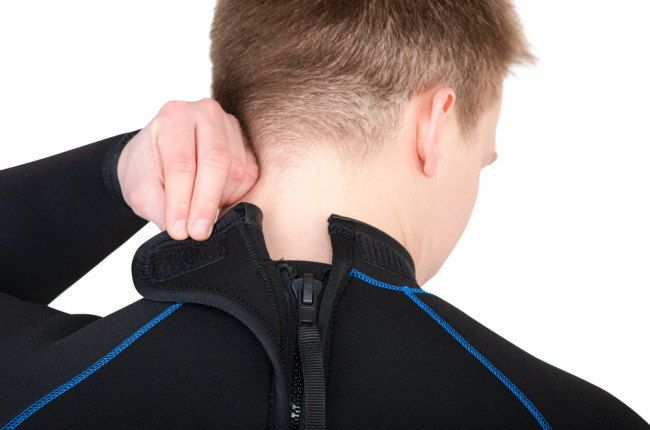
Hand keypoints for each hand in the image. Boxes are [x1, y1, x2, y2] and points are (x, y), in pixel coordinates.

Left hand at [117, 98, 258, 240]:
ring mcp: (230, 126)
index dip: (182, 201)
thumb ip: (162, 210)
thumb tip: (185, 234)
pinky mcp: (246, 143)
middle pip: (216, 160)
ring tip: (201, 217)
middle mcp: (205, 113)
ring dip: (221, 200)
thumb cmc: (147, 169)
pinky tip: (217, 203)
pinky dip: (235, 196)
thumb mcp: (141, 190)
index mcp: (173, 116)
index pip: (182, 163)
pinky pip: (250, 174)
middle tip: (199, 233)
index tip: (180, 231)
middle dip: (207, 202)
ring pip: (237, 170)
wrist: (158, 155)